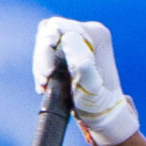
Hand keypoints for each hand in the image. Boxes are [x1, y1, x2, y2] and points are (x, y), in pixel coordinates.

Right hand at [33, 16, 138, 145]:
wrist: (104, 117)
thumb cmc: (99, 105)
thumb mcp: (90, 88)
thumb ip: (81, 63)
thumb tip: (68, 38)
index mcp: (97, 34)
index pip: (59, 27)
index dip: (46, 48)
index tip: (47, 74)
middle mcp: (89, 32)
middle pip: (50, 32)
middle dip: (42, 58)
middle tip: (43, 83)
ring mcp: (79, 40)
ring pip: (45, 41)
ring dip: (41, 63)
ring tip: (43, 86)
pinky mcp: (70, 50)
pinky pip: (47, 51)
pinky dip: (43, 67)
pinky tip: (44, 85)